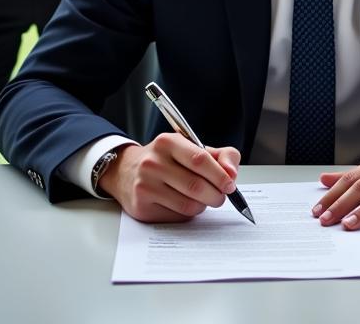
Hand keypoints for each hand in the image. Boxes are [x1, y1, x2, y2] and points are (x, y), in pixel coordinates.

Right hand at [97, 134, 240, 222]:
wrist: (127, 171)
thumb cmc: (167, 159)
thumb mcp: (192, 148)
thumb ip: (220, 156)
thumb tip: (232, 174)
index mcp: (168, 142)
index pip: (200, 160)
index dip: (220, 175)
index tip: (230, 185)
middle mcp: (153, 162)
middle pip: (195, 186)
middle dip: (215, 195)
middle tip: (221, 196)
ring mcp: (145, 186)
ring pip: (187, 205)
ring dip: (203, 206)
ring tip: (203, 199)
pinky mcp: (142, 207)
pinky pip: (176, 216)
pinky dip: (187, 214)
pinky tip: (184, 204)